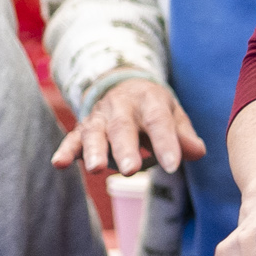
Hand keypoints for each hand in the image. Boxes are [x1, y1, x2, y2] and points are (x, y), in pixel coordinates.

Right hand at [53, 73, 194, 177]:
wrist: (125, 85)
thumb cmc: (154, 109)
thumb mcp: (174, 115)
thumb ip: (184, 135)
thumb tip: (197, 153)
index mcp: (149, 101)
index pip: (159, 123)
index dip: (167, 144)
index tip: (173, 166)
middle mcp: (122, 107)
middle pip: (122, 128)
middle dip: (125, 149)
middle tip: (131, 171)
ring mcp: (100, 117)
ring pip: (95, 133)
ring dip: (94, 151)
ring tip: (96, 169)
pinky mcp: (83, 128)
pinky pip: (72, 138)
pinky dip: (66, 151)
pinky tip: (59, 164)